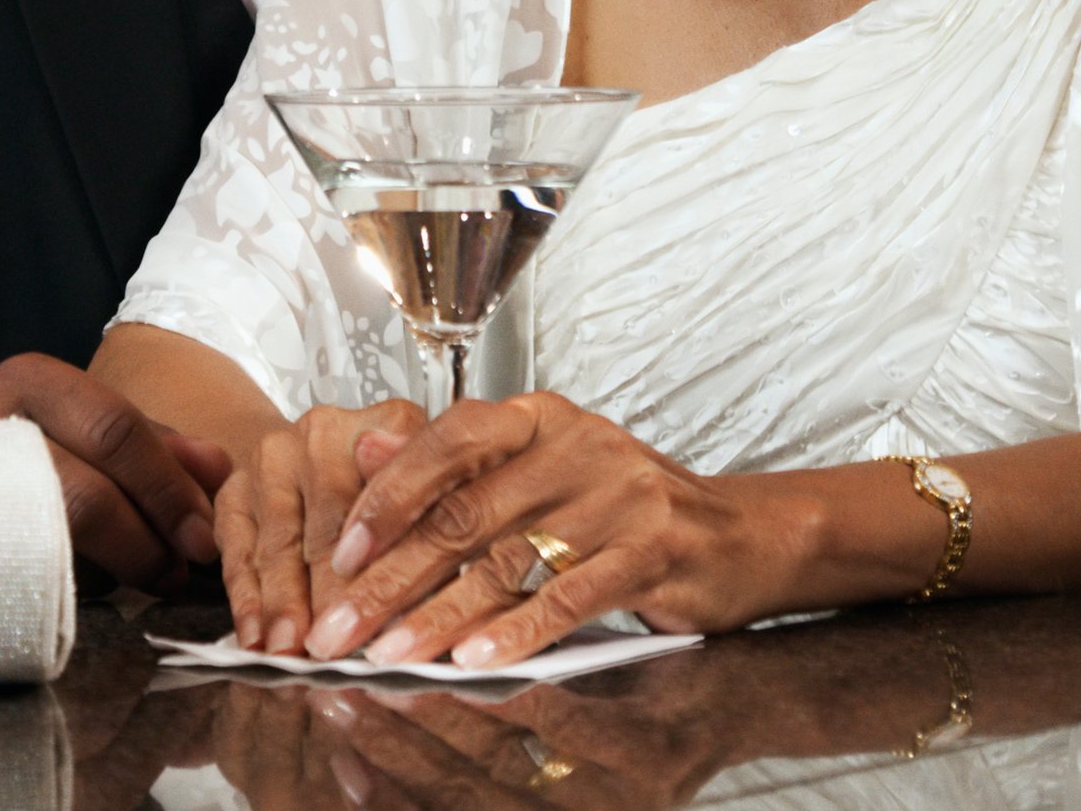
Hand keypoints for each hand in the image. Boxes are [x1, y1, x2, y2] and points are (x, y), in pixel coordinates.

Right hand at [0, 352, 232, 590]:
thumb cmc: (20, 440)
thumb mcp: (82, 422)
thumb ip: (153, 442)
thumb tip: (218, 469)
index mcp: (36, 383)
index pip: (117, 430)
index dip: (168, 488)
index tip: (202, 537)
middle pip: (86, 492)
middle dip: (146, 538)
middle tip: (178, 571)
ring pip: (55, 539)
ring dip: (115, 566)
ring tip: (146, 576)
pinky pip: (24, 570)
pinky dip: (71, 582)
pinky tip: (94, 581)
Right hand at [216, 396, 426, 652]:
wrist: (316, 463)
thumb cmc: (392, 497)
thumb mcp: (436, 500)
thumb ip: (436, 530)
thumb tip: (433, 582)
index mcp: (390, 423)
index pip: (391, 495)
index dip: (387, 562)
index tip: (388, 619)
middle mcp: (327, 432)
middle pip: (329, 524)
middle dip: (331, 596)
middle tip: (335, 650)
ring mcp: (274, 457)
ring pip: (280, 543)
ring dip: (284, 605)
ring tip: (292, 652)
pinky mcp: (235, 489)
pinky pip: (239, 552)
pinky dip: (247, 600)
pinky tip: (256, 637)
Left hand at [307, 392, 778, 669]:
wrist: (741, 534)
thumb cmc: (627, 508)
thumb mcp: (543, 468)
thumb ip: (459, 463)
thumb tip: (366, 448)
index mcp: (542, 418)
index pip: (448, 442)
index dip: (388, 498)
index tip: (339, 556)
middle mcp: (578, 446)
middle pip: (464, 514)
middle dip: (391, 579)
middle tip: (340, 629)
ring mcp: (618, 497)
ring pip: (506, 562)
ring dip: (438, 617)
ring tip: (389, 655)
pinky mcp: (651, 551)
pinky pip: (567, 597)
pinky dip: (513, 633)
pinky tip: (473, 662)